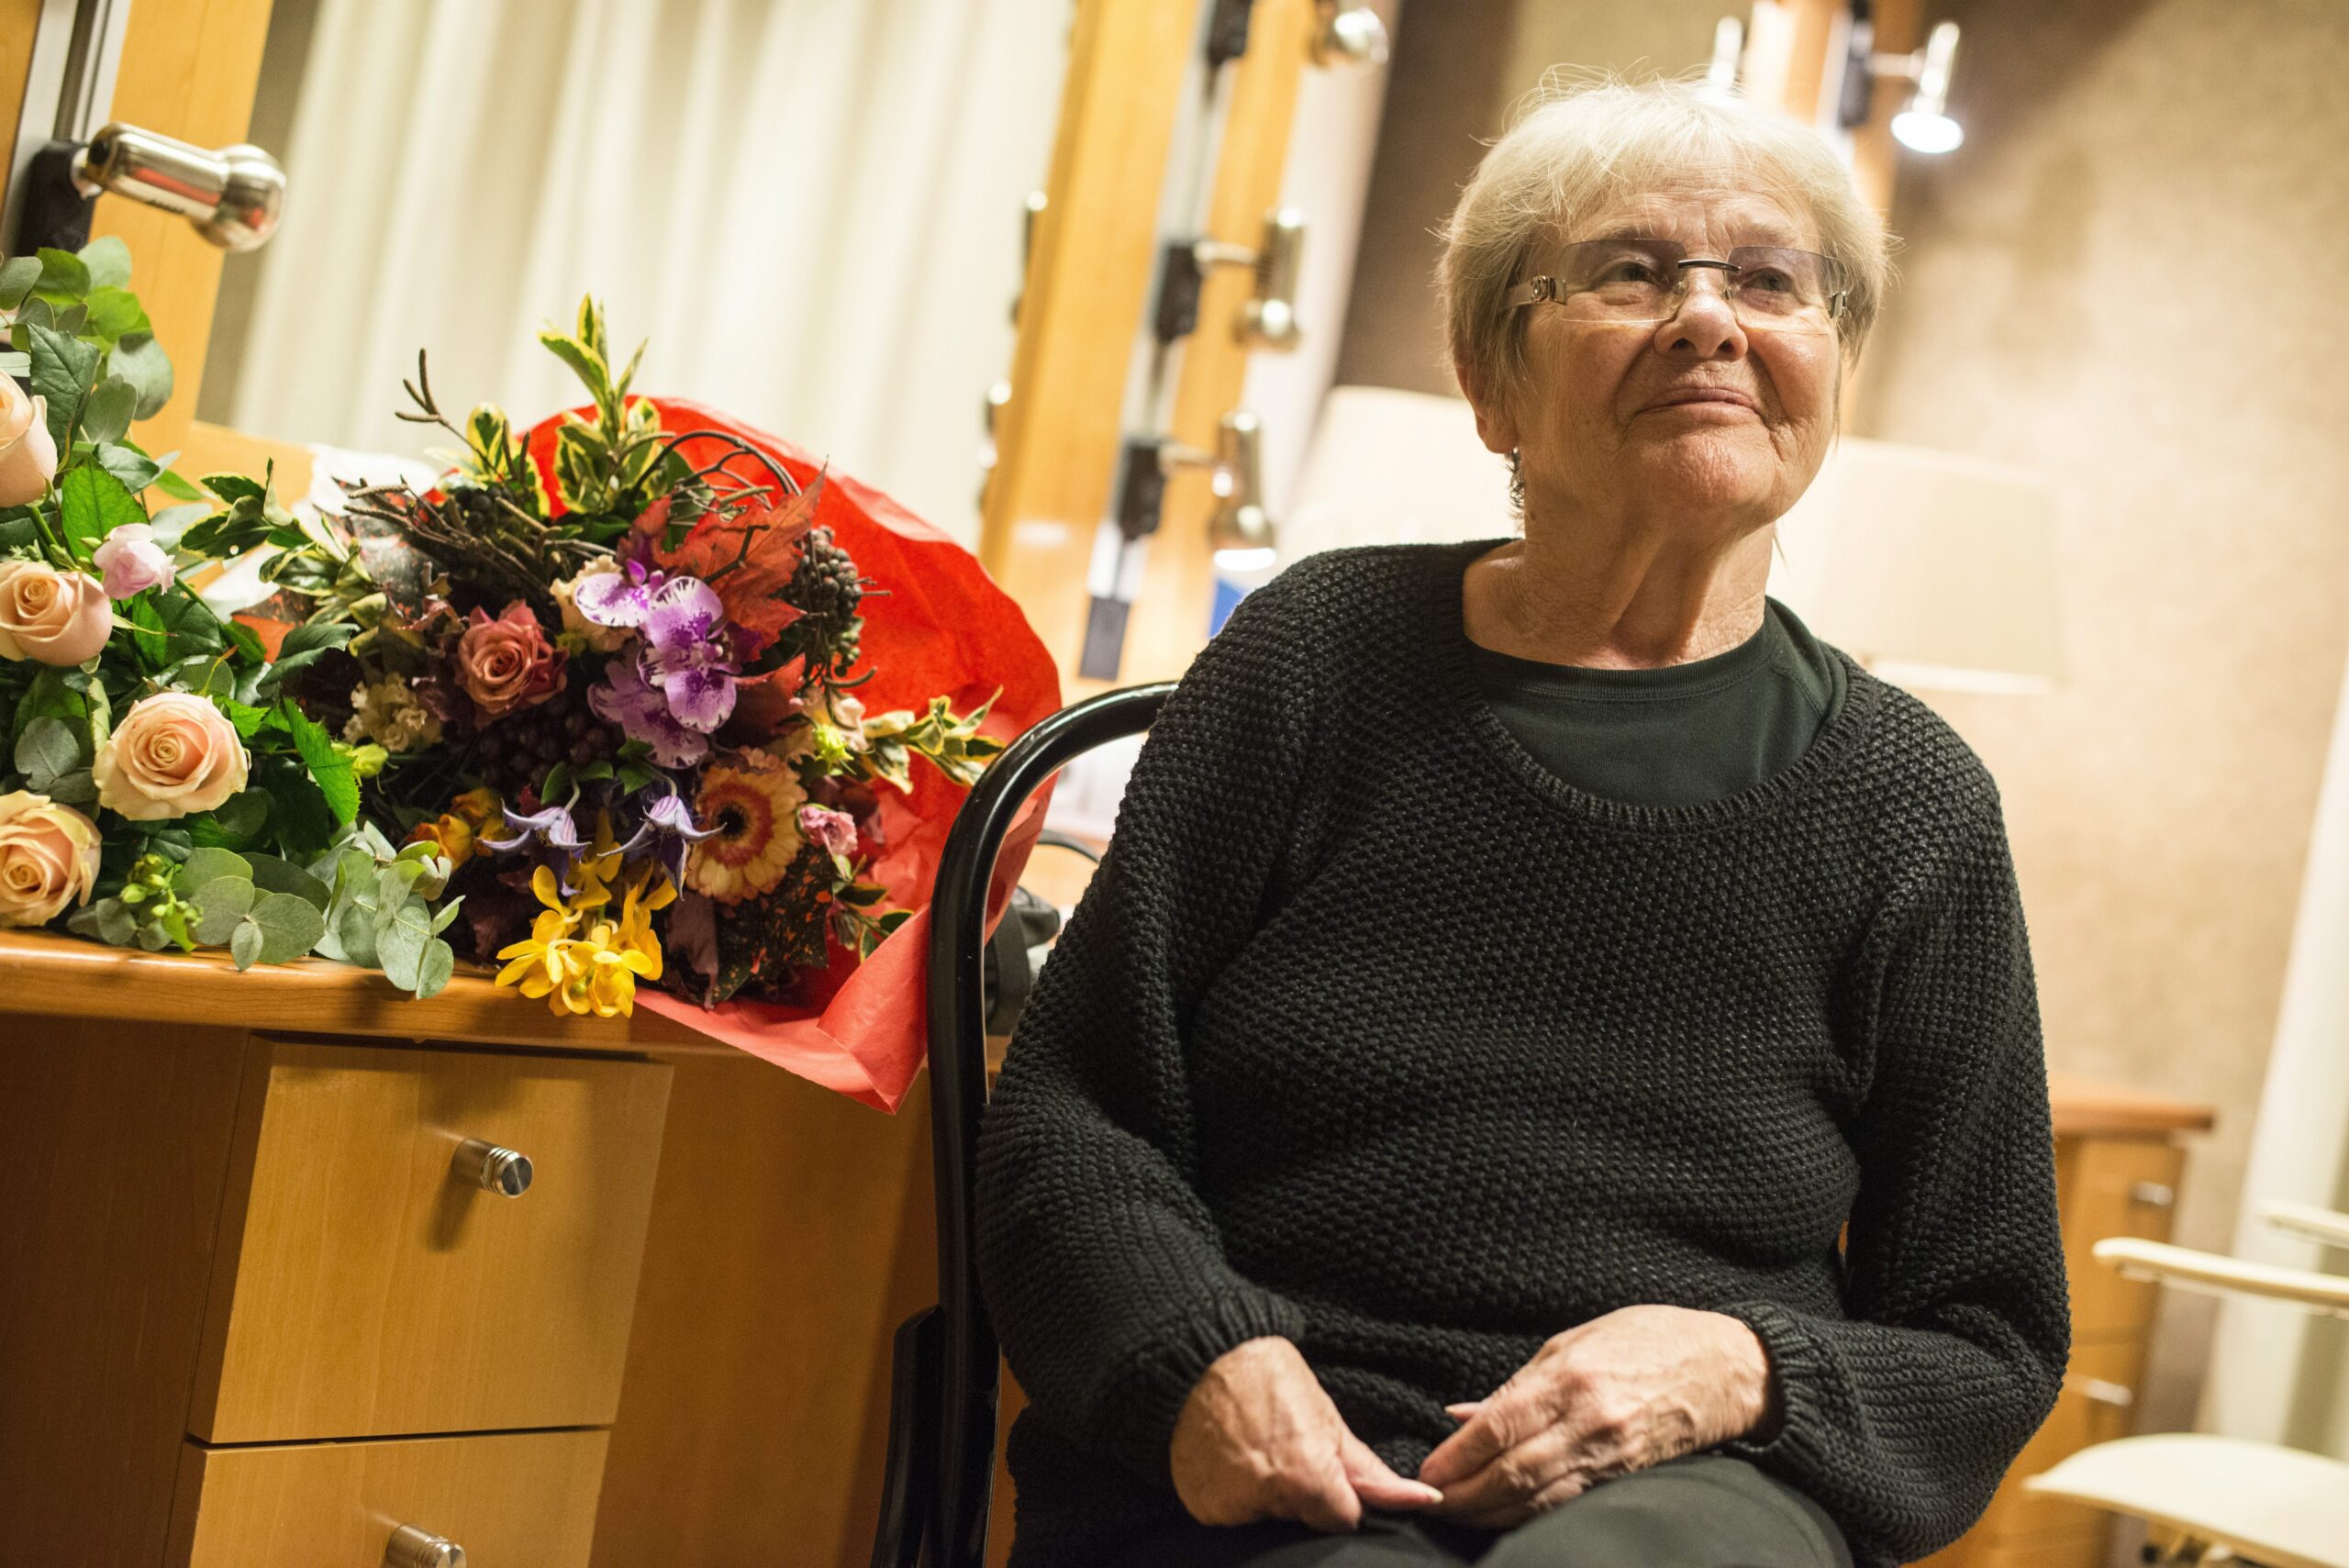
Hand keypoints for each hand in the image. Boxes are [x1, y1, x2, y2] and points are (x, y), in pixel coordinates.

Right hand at [1170, 1335, 1445, 1529]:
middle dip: (1304, 1493)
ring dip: (1269, 1492)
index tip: (1323, 1465)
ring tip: (1255, 1445)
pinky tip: (1232, 1457)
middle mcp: (1267, 1502)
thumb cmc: (1266, 1376)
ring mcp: (1230, 1508)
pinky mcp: (1203, 1508)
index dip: (1340, 1493)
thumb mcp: (1327, 1418)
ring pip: (1270, 1516)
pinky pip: (1235, 1513)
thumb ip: (1370, 1471)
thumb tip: (1422, 1499)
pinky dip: (1237, 1491)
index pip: (1344, 1519)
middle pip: (1306, 1519)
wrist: (1198, 1357)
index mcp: (1306, 1480)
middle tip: (1284, 1445)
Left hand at [1415, 1305, 1775, 1528]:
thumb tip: (1461, 1416)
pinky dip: (1530, 1515)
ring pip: (1537, 1498)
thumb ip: (1516, 1385)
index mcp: (1569, 1378)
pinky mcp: (1628, 1477)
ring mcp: (1611, 1454)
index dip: (1456, 1457)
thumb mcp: (1573, 1341)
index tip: (1427, 1472)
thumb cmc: (1646, 1339)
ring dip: (1490, 1513)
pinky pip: (1568, 1503)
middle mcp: (1589, 1420)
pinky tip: (1503, 1519)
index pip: (1497, 1428)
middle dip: (1465, 1495)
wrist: (1724, 1367)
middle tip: (1431, 1503)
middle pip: (1512, 1472)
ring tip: (1457, 1516)